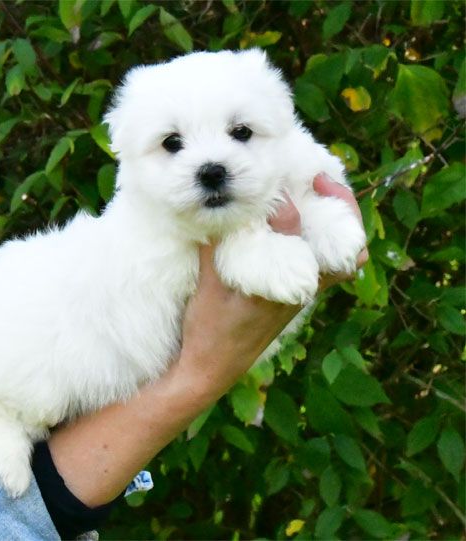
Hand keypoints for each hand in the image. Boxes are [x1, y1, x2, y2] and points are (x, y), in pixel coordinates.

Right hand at [176, 174, 366, 400]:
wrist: (212, 369)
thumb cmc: (209, 331)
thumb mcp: (208, 287)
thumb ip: (216, 247)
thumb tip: (219, 210)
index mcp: (284, 287)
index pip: (296, 235)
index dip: (287, 203)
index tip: (276, 183)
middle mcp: (303, 292)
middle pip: (348, 250)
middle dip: (342, 208)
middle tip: (320, 180)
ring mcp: (303, 297)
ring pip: (341, 260)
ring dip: (337, 227)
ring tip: (318, 198)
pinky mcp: (295, 300)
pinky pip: (324, 268)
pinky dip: (321, 244)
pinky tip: (297, 229)